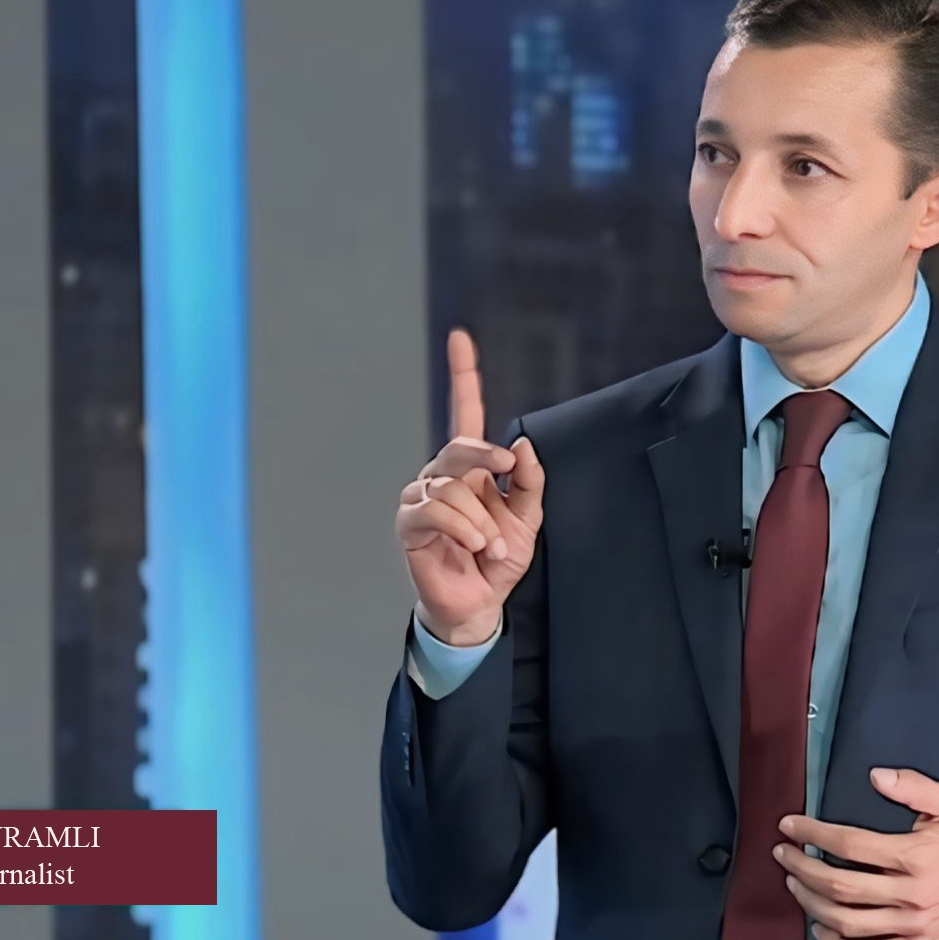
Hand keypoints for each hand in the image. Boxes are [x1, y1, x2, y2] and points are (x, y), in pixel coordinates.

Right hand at [395, 329, 544, 645]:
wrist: (480, 602)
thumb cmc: (498, 558)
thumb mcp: (528, 519)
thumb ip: (529, 482)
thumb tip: (522, 445)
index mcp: (471, 467)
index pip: (466, 413)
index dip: (464, 375)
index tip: (461, 338)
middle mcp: (442, 475)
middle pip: (460, 445)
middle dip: (486, 457)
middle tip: (508, 472)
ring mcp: (421, 497)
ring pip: (452, 485)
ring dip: (481, 518)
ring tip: (490, 544)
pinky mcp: (409, 523)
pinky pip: (436, 509)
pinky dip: (463, 527)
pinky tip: (473, 545)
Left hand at [775, 767, 938, 939]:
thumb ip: (913, 787)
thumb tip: (876, 776)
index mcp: (916, 856)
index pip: (851, 845)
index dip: (814, 833)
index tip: (791, 826)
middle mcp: (910, 894)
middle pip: (841, 886)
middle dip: (803, 868)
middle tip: (783, 854)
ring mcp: (910, 925)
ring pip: (847, 923)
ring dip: (812, 904)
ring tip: (794, 884)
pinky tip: (819, 929)